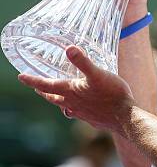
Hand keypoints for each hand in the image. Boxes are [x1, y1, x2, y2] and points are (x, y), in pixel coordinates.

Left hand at [18, 46, 133, 135]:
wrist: (125, 118)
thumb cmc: (112, 94)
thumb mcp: (97, 74)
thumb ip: (83, 62)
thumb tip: (69, 48)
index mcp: (70, 92)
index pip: (46, 85)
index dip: (32, 80)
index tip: (21, 77)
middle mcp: (72, 104)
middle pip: (52, 97)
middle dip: (43, 91)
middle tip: (36, 87)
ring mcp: (81, 113)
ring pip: (63, 106)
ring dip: (57, 100)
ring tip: (56, 96)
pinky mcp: (91, 118)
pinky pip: (76, 113)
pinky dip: (72, 108)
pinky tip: (79, 107)